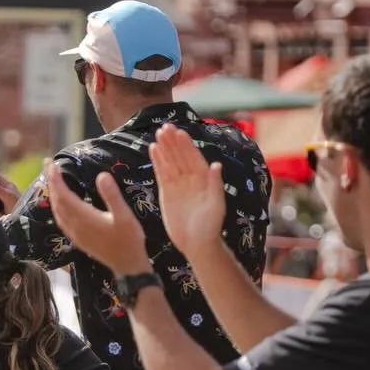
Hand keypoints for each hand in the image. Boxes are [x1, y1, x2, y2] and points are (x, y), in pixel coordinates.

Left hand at [45, 160, 152, 276]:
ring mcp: (74, 233)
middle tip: (48, 164)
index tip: (50, 163)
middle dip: (50, 181)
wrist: (126, 264)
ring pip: (56, 210)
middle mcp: (74, 225)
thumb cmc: (129, 239)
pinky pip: (60, 219)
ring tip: (52, 179)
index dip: (55, 178)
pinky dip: (57, 206)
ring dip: (52, 193)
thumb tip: (101, 175)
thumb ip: (112, 195)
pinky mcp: (77, 238)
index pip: (63, 194)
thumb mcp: (125, 215)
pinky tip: (60, 202)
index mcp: (84, 217)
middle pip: (56, 200)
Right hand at [150, 124, 226, 259]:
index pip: (194, 158)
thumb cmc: (210, 225)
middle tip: (164, 127)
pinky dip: (158, 162)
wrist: (196, 242)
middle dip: (173, 142)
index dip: (186, 145)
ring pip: (170, 162)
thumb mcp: (216, 205)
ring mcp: (178, 184)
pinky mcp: (167, 192)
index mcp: (204, 179)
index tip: (179, 132)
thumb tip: (216, 165)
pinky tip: (153, 151)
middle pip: (181, 156)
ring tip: (157, 134)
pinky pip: (162, 174)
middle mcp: (191, 179)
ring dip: (164, 148)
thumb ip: (215, 185)